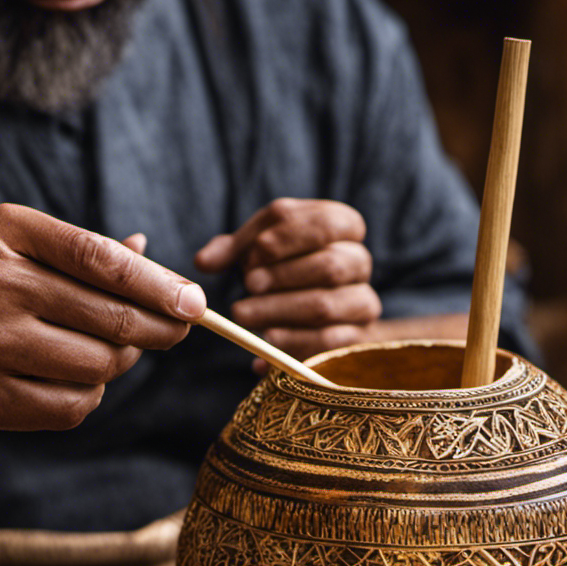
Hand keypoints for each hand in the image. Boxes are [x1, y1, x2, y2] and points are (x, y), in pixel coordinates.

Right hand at [0, 204, 204, 430]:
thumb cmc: (0, 283)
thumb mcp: (37, 249)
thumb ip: (98, 256)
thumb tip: (168, 275)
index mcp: (6, 232)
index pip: (100, 259)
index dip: (158, 285)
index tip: (197, 304)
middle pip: (108, 318)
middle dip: (158, 328)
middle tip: (177, 331)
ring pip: (97, 366)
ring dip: (121, 362)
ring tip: (113, 350)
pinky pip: (72, 406)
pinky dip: (92, 394)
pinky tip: (78, 377)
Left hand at [195, 198, 380, 369]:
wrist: (323, 319)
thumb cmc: (286, 271)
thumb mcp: (260, 251)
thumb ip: (233, 250)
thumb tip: (204, 262)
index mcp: (344, 227)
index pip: (325, 224)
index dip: (287, 239)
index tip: (251, 256)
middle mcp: (360, 262)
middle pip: (329, 265)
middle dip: (282, 276)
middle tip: (248, 286)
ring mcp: (362, 302)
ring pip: (324, 305)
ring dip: (278, 310)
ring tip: (243, 315)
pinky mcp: (356, 339)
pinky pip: (326, 342)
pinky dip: (292, 341)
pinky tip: (266, 340)